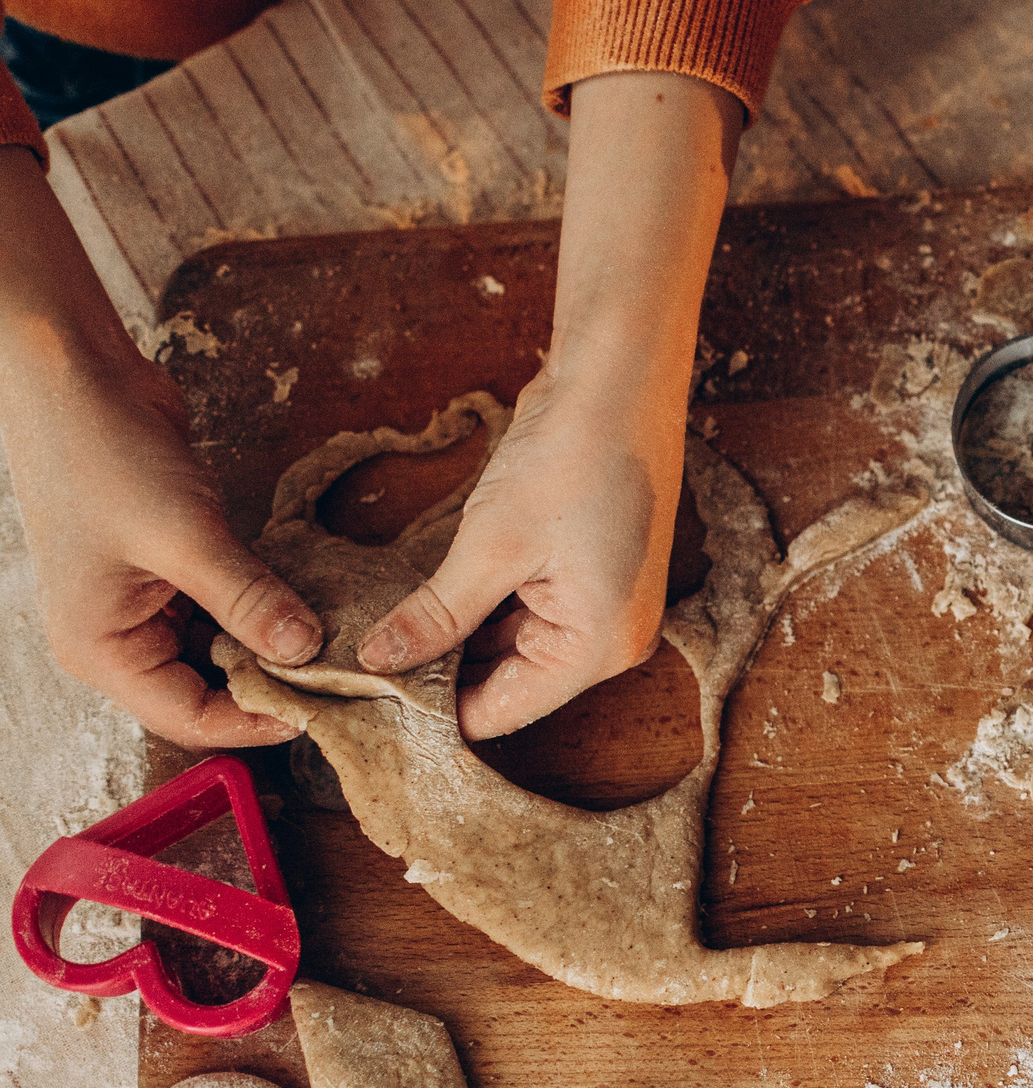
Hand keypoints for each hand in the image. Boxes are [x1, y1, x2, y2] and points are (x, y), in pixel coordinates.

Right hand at [0, 148, 319, 746]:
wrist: (74, 377)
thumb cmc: (103, 456)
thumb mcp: (184, 534)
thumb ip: (247, 597)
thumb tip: (307, 650)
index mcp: (100, 650)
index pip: (187, 717)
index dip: (257, 721)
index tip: (326, 711)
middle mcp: (117, 637)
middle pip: (205, 689)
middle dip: (270, 685)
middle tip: (344, 681)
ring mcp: (142, 602)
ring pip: (219, 648)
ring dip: (271, 645)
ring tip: (339, 646)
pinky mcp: (168, 567)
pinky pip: (222, 607)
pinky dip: (262, 608)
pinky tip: (311, 604)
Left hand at [355, 71, 741, 738]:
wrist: (620, 376)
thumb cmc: (573, 458)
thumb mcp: (491, 545)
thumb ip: (436, 615)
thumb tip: (379, 661)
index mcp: (600, 647)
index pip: (502, 711)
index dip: (430, 709)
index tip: (360, 698)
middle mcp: (609, 637)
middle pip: (506, 680)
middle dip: (436, 667)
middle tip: (357, 658)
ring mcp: (600, 602)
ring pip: (506, 642)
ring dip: (451, 632)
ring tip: (378, 623)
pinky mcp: (585, 568)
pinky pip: (520, 605)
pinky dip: (474, 601)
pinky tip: (420, 591)